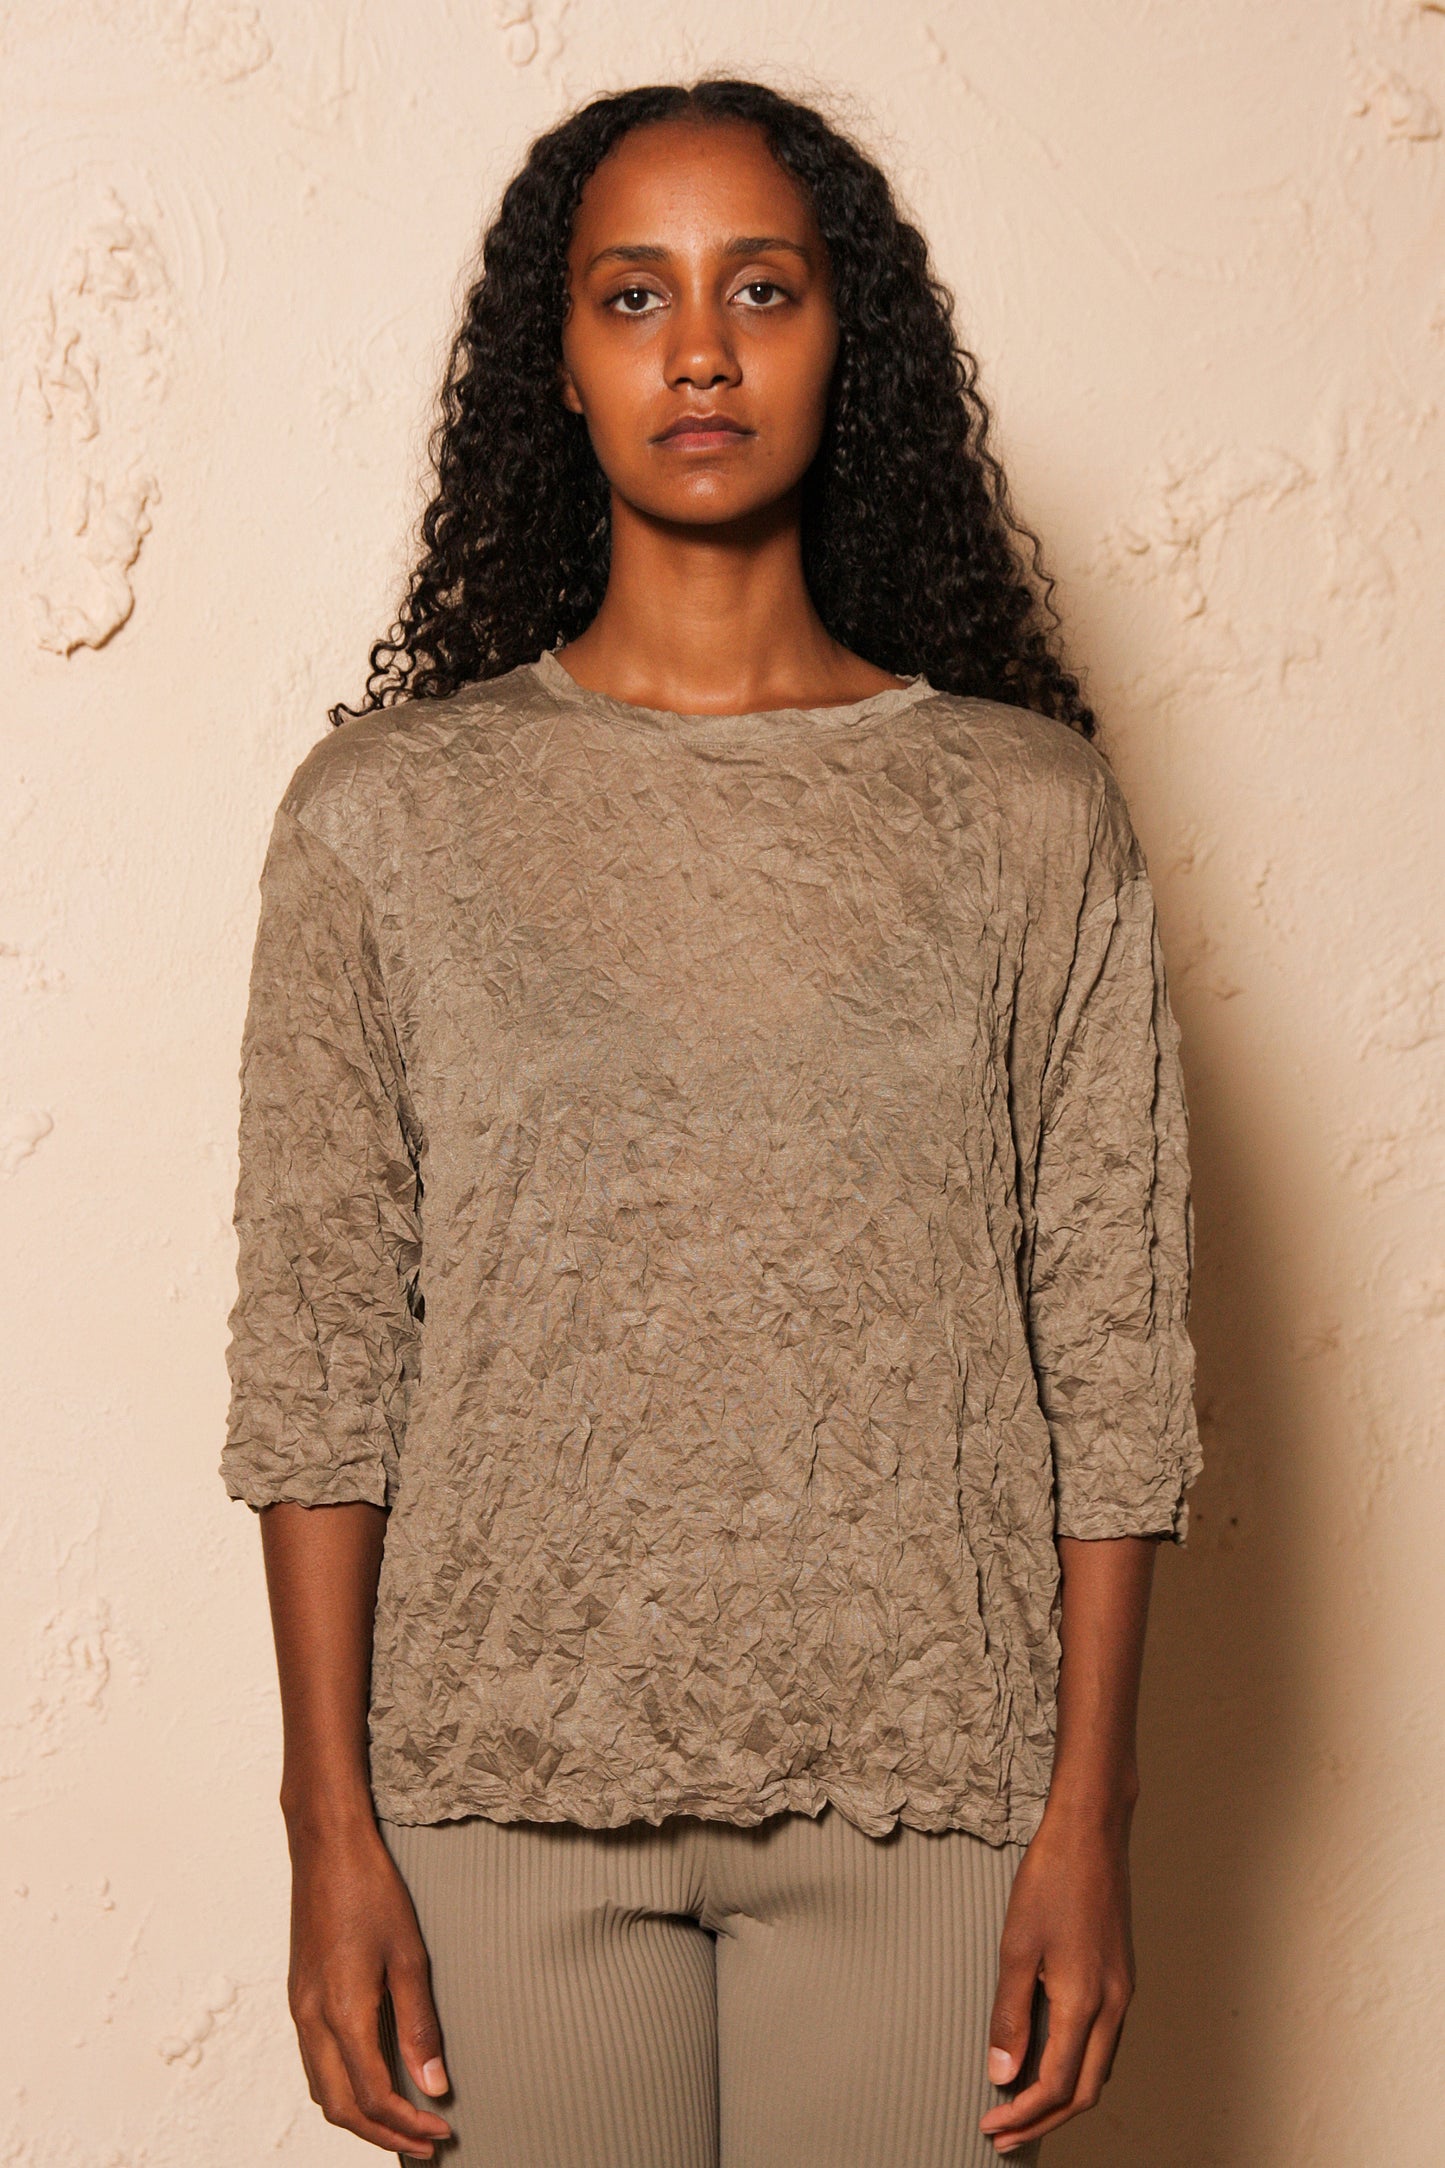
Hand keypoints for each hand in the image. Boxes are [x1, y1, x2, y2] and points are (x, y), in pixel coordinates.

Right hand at [286, 1815, 453, 2157]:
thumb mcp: (409, 1955)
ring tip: (402, 2121)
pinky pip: (315, 2063)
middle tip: (424, 2142)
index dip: (406, 2124)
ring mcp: (299, 2008)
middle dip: (381, 2134)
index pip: (372, 2095)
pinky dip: (343, 2087)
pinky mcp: (299, 1996)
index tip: (440, 2131)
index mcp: (340, 2011)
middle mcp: (311, 2018)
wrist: (326, 1847)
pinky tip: (372, 2080)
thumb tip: (434, 2084)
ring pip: (322, 2089)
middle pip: (339, 2107)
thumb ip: (420, 2025)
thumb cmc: (370, 1889)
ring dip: (359, 2115)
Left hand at [978, 1807, 1135, 2154]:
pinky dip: (1077, 2065)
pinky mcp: (1120, 1976)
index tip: (992, 2124)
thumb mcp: (1017, 1946)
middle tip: (1004, 2134)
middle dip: (1044, 2119)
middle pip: (1086, 2090)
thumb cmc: (1051, 1879)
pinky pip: (1103, 2041)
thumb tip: (1002, 2074)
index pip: (1058, 2085)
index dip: (1024, 2114)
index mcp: (1086, 2002)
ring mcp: (1122, 1991)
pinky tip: (1050, 2059)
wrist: (1091, 1832)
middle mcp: (1114, 2005)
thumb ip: (1010, 2015)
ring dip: (1062, 2096)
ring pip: (1099, 2068)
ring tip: (1022, 2106)